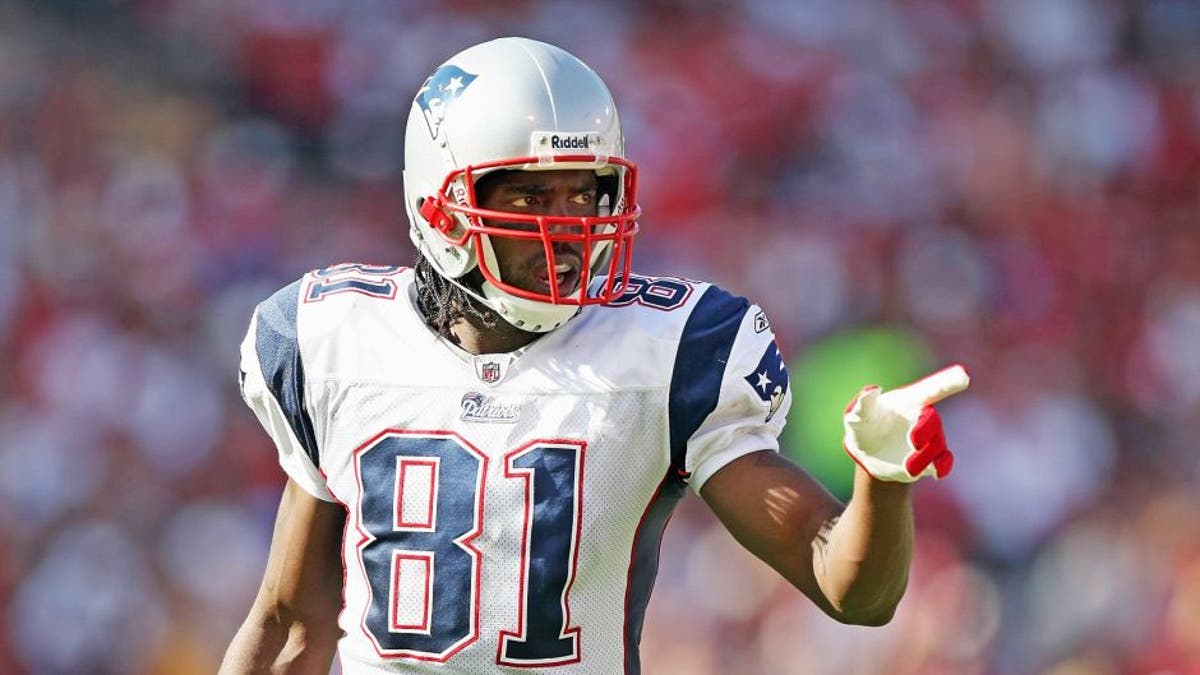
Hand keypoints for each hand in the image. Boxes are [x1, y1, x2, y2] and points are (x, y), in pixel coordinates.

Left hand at [842, 365, 969, 482]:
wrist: (868, 456)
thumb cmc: (863, 427)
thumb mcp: (856, 416)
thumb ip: (862, 403)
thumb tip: (872, 390)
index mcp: (907, 401)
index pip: (930, 389)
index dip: (948, 381)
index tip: (963, 375)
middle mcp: (922, 418)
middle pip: (933, 420)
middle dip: (926, 430)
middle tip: (913, 442)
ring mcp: (928, 439)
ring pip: (937, 445)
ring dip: (925, 456)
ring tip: (908, 468)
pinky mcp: (930, 459)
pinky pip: (945, 461)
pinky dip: (943, 466)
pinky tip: (936, 472)